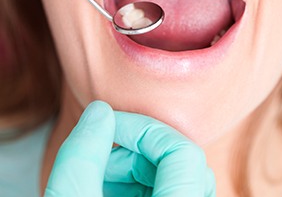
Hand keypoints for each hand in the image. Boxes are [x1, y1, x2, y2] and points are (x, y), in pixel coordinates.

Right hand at [44, 101, 215, 196]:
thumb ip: (81, 157)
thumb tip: (99, 111)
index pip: (182, 152)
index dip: (142, 129)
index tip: (107, 125)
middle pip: (181, 159)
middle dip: (136, 146)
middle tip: (101, 154)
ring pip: (178, 174)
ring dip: (138, 163)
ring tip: (102, 174)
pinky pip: (171, 188)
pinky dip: (142, 181)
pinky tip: (113, 189)